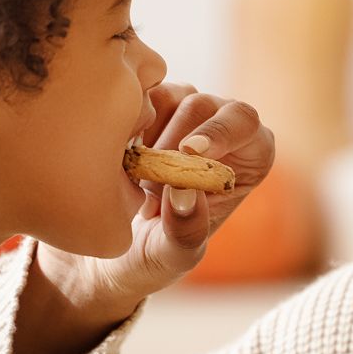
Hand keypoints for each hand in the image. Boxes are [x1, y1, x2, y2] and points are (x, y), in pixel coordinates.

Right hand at [37, 83, 274, 318]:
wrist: (105, 250)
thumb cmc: (151, 256)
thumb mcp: (170, 257)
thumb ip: (185, 232)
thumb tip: (186, 193)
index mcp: (247, 158)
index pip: (245, 123)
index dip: (220, 131)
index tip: (187, 151)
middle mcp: (220, 128)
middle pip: (202, 106)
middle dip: (170, 145)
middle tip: (147, 189)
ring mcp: (183, 112)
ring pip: (167, 96)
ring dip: (146, 137)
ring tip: (134, 181)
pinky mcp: (147, 106)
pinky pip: (136, 96)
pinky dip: (124, 125)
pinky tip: (118, 160)